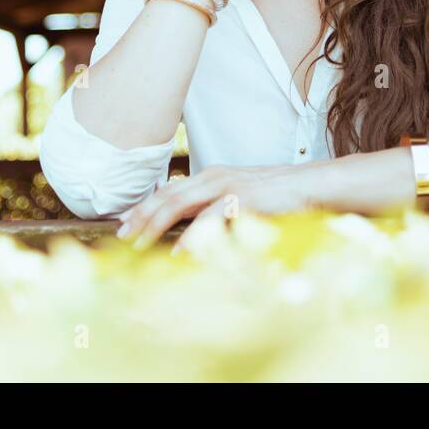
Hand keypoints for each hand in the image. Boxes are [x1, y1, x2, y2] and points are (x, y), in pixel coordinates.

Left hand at [117, 164, 310, 252]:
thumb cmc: (273, 195)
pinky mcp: (242, 199)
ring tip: (139, 244)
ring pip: (179, 203)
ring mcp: (226, 186)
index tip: (123, 224)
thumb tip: (189, 226)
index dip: (142, 207)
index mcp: (208, 176)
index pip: (166, 191)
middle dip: (139, 217)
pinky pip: (210, 218)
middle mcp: (212, 177)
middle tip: (120, 237)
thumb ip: (211, 207)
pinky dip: (192, 236)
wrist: (309, 185)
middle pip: (165, 196)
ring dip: (155, 225)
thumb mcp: (236, 197)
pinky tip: (180, 252)